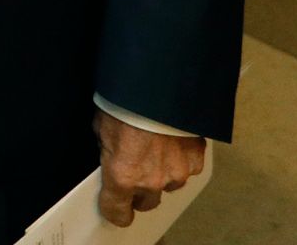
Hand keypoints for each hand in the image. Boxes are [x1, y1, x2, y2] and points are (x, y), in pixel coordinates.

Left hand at [95, 110, 205, 227]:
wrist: (156, 83)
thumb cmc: (123, 101)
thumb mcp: (101, 125)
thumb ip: (107, 149)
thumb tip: (111, 155)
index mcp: (122, 175)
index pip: (118, 212)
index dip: (114, 209)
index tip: (114, 206)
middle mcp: (151, 181)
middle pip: (145, 202)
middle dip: (138, 191)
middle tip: (134, 168)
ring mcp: (176, 173)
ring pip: (168, 185)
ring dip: (161, 173)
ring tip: (154, 146)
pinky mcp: (195, 161)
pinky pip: (186, 169)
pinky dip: (179, 159)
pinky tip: (172, 139)